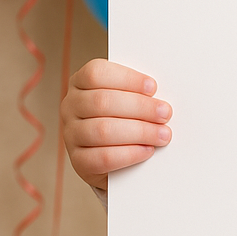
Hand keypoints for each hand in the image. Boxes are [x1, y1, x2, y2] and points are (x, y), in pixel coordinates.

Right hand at [61, 58, 171, 191]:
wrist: (115, 152)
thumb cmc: (126, 114)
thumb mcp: (128, 96)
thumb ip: (139, 91)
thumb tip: (161, 97)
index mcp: (81, 82)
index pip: (97, 74)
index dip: (127, 79)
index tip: (153, 87)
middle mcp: (71, 106)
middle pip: (102, 102)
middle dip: (140, 107)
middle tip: (165, 113)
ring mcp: (71, 134)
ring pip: (102, 130)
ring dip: (139, 132)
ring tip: (162, 134)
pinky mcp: (78, 161)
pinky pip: (102, 158)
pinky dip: (129, 154)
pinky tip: (147, 150)